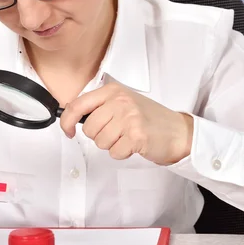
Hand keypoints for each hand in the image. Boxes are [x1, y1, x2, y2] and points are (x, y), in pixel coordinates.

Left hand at [59, 83, 193, 164]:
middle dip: (98, 136)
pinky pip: (114, 152)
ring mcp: (129, 118)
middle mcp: (120, 101)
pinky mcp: (136, 136)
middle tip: (116, 133)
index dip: (66, 121)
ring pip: (100, 142)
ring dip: (111, 145)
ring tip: (126, 137)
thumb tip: (71, 116)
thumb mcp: (123, 103)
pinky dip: (122, 153)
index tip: (67, 131)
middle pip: (89, 128)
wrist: (177, 131)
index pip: (78, 104)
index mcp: (113, 91)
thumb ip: (99, 106)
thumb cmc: (149, 118)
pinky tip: (133, 145)